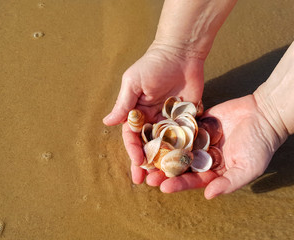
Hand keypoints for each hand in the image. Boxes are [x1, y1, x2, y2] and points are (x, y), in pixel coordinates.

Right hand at [103, 43, 204, 183]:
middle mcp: (152, 120)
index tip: (137, 163)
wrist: (181, 54)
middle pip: (148, 146)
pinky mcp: (186, 119)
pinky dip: (183, 150)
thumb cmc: (153, 65)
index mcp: (137, 113)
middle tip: (146, 181)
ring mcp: (170, 121)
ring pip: (165, 146)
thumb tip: (107, 123)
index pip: (132, 137)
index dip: (133, 151)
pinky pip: (184, 137)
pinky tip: (183, 164)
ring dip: (163, 162)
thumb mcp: (133, 83)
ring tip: (164, 178)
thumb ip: (124, 104)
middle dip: (146, 163)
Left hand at [146, 95, 284, 198]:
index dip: (178, 184)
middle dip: (164, 170)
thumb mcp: (247, 168)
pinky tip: (155, 133)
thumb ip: (229, 183)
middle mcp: (204, 156)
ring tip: (146, 156)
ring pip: (177, 147)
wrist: (264, 115)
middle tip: (147, 175)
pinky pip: (182, 127)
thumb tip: (208, 196)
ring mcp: (199, 139)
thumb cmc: (259, 145)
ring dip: (163, 152)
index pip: (193, 180)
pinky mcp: (197, 123)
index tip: (163, 187)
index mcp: (214, 171)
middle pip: (180, 165)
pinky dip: (170, 130)